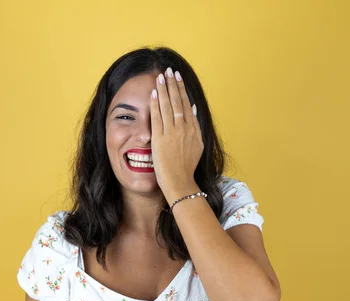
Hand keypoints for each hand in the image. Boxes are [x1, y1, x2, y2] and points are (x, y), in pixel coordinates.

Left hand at [150, 67, 203, 203]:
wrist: (180, 182)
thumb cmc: (186, 168)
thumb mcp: (196, 145)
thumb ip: (194, 127)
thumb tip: (193, 109)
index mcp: (193, 130)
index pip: (186, 104)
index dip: (181, 90)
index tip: (178, 78)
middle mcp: (184, 128)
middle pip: (178, 101)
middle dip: (173, 84)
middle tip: (170, 70)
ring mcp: (172, 133)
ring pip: (168, 106)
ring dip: (164, 89)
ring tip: (161, 76)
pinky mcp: (160, 138)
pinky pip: (157, 117)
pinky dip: (156, 104)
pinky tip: (154, 93)